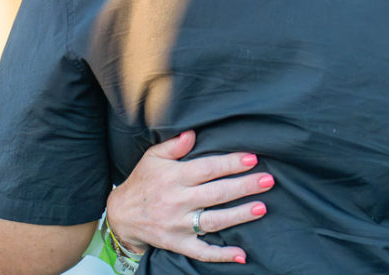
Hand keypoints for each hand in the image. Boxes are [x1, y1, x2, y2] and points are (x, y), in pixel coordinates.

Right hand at [106, 130, 273, 263]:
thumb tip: (192, 133)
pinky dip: (221, 255)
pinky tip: (241, 255)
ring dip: (239, 216)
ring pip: (213, 221)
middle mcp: (177, 202)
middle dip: (244, 187)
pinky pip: (201, 251)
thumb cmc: (143, 182)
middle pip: (216, 194)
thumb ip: (173, 145)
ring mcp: (177, 225)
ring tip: (262, 208)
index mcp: (174, 178)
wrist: (120, 216)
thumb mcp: (153, 158)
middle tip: (268, 180)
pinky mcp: (177, 243)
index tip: (252, 158)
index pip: (208, 169)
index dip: (230, 164)